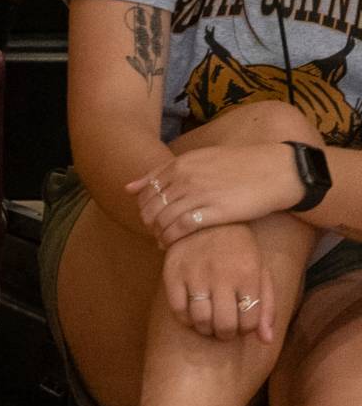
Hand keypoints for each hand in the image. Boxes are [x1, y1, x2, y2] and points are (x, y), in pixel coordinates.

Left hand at [131, 143, 305, 246]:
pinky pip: (181, 227)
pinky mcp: (215, 211)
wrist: (275, 171)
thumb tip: (129, 187)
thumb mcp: (200, 160)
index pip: (147, 189)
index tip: (148, 215)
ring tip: (160, 241)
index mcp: (180, 164)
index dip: (143, 206)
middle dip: (148, 221)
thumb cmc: (239, 166)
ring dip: (158, 232)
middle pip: (151, 205)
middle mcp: (185, 177)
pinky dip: (170, 237)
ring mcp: (199, 194)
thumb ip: (165, 173)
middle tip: (152, 232)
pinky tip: (170, 244)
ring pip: (163, 217)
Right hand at [160, 224, 280, 341]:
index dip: (246, 329)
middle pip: (224, 324)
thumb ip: (266, 306)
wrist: (207, 220)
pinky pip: (177, 308)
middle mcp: (221, 276)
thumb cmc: (239, 250)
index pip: (249, 321)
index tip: (242, 323)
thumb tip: (266, 341)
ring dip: (206, 329)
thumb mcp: (260, 272)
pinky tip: (192, 314)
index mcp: (248, 275)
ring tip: (208, 323)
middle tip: (224, 328)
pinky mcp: (173, 272)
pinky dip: (185, 319)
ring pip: (200, 319)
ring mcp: (195, 274)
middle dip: (226, 333)